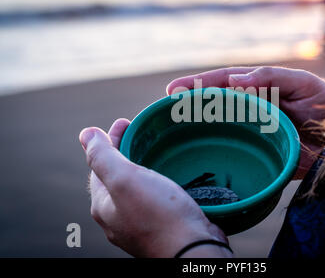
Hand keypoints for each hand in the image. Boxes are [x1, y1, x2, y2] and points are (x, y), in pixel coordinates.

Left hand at [79, 119, 230, 257]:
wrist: (193, 249)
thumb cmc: (160, 215)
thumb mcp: (125, 179)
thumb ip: (103, 157)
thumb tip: (85, 134)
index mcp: (105, 206)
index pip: (99, 166)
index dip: (109, 140)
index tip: (124, 121)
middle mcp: (119, 217)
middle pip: (117, 177)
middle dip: (125, 150)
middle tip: (138, 130)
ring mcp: (141, 224)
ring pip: (137, 188)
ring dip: (142, 166)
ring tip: (155, 149)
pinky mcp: (163, 226)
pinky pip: (155, 198)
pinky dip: (158, 181)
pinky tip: (171, 176)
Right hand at [167, 66, 324, 178]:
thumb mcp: (304, 84)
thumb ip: (272, 78)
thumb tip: (236, 78)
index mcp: (263, 88)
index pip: (227, 82)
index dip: (202, 83)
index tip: (178, 87)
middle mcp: (254, 108)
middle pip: (218, 101)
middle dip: (193, 98)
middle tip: (169, 100)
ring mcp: (254, 131)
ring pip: (222, 124)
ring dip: (199, 121)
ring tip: (175, 119)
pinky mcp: (259, 153)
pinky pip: (234, 148)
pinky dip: (216, 146)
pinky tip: (199, 147)